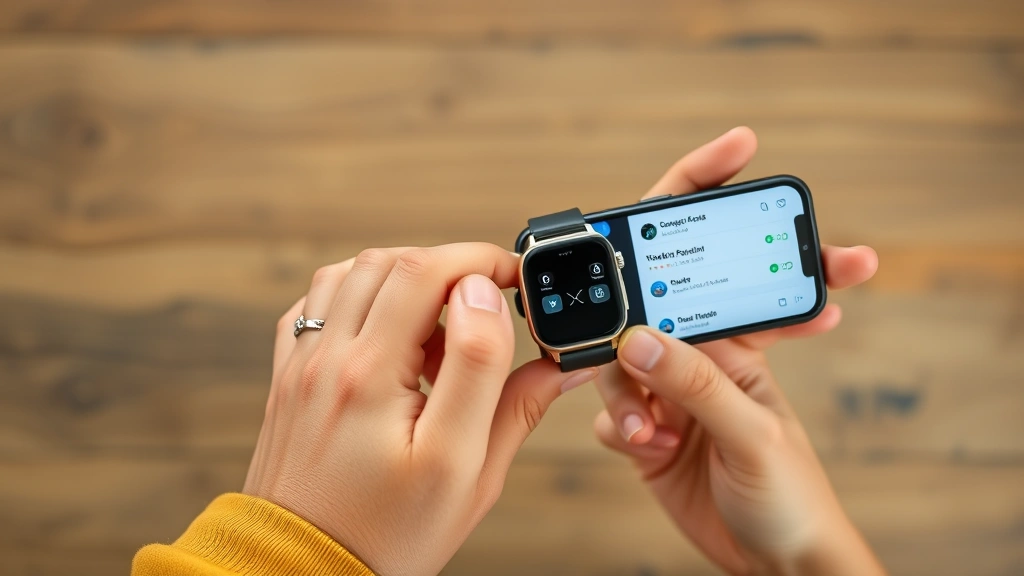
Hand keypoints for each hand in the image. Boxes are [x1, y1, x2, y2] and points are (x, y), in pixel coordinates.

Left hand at [244, 243, 598, 575]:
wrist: (304, 571)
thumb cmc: (386, 534)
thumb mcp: (465, 474)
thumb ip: (507, 400)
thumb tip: (550, 352)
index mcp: (372, 378)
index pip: (430, 274)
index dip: (484, 262)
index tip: (517, 281)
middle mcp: (330, 359)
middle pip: (392, 261)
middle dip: (451, 263)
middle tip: (487, 299)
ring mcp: (303, 364)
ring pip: (350, 271)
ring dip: (404, 274)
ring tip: (439, 320)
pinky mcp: (289, 376)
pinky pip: (315, 303)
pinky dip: (358, 294)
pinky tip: (386, 329)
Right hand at [593, 128, 884, 574]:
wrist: (773, 563)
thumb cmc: (792, 494)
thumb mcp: (752, 432)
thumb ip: (696, 383)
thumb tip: (639, 339)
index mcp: (735, 344)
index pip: (719, 264)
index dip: (722, 202)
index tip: (738, 147)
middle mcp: (696, 357)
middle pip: (646, 309)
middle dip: (630, 327)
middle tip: (632, 351)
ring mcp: (667, 392)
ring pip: (616, 365)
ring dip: (625, 397)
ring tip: (655, 433)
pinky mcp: (644, 431)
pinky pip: (609, 412)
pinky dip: (618, 427)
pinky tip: (644, 448)